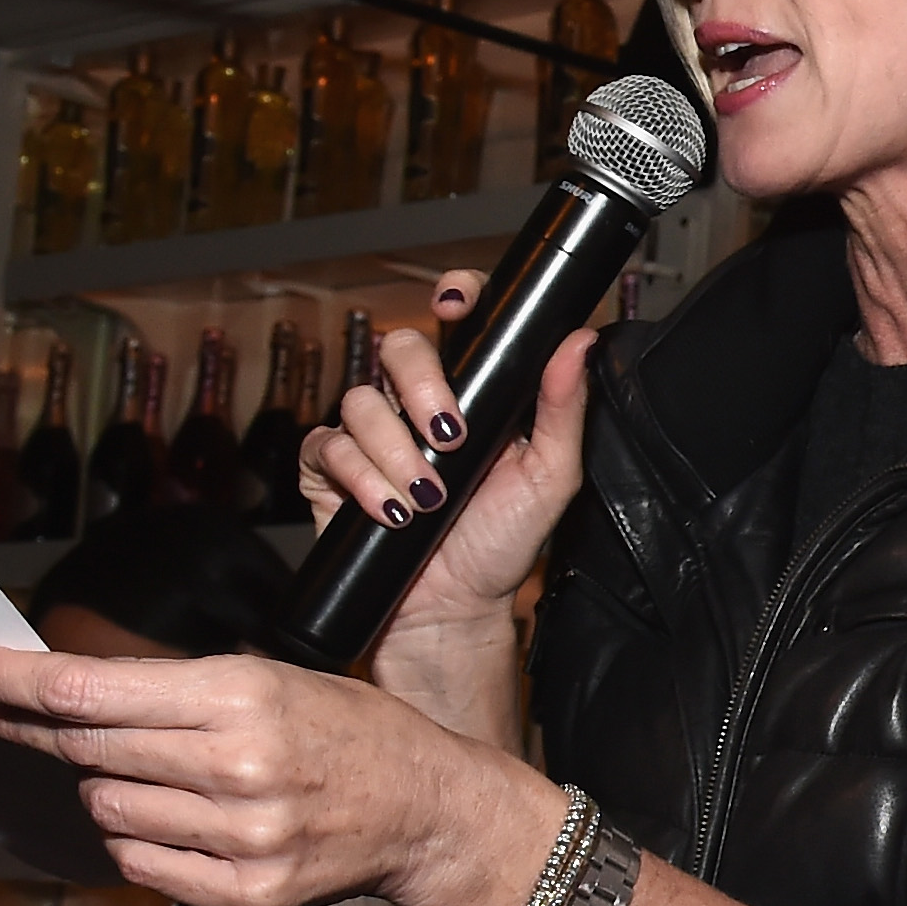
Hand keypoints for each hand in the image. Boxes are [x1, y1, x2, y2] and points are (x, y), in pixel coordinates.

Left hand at [0, 644, 548, 905]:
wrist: (427, 810)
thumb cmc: (348, 734)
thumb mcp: (272, 678)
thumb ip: (175, 689)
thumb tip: (65, 692)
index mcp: (244, 696)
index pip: (93, 692)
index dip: (18, 682)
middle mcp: (239, 767)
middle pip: (84, 750)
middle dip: (33, 730)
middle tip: (2, 717)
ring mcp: (241, 837)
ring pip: (105, 809)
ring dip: (105, 789)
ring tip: (154, 775)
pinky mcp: (244, 893)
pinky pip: (138, 864)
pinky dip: (136, 839)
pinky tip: (173, 819)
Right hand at [300, 269, 596, 644]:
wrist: (453, 609)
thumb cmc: (501, 543)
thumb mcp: (549, 477)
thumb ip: (562, 409)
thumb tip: (579, 342)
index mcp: (471, 393)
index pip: (457, 324)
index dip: (452, 297)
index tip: (455, 305)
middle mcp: (416, 404)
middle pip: (400, 347)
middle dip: (422, 386)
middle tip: (451, 436)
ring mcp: (371, 433)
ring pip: (361, 400)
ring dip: (396, 451)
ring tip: (427, 498)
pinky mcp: (330, 469)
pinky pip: (327, 447)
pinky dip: (359, 477)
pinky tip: (389, 511)